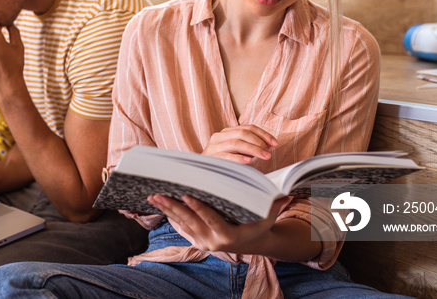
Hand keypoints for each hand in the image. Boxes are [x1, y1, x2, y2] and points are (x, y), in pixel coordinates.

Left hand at [148, 194, 291, 253]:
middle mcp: (212, 242)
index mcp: (228, 235)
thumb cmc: (260, 224)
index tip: (186, 194)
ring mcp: (202, 242)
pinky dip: (170, 214)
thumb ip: (273, 205)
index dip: (197, 207)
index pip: (209, 219)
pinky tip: (159, 203)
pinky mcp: (196, 240)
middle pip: (189, 221)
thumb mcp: (268, 217)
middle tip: (157, 193)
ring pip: (181, 224)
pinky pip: (180, 227)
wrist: (253, 243)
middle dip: (172, 207)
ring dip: (166, 210)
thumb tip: (283, 193)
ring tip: (153, 195)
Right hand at [203, 125, 277, 163]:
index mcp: (227, 132)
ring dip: (253, 149)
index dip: (263, 134)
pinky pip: (226, 156)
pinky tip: (248, 161)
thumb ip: (250, 146)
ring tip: (264, 157)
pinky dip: (238, 158)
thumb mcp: (237, 152)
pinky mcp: (211, 157)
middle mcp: (219, 136)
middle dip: (259, 142)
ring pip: (236, 143)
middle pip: (242, 133)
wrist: (200, 172)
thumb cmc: (222, 162)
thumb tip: (269, 146)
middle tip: (269, 153)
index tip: (276, 143)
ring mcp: (213, 146)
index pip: (248, 127)